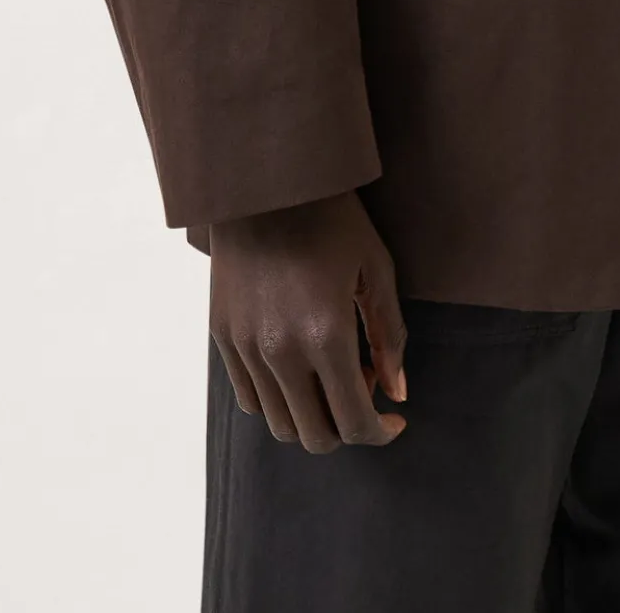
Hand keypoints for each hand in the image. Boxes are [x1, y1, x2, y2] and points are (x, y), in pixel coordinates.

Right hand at [209, 189, 408, 450]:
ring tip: (331, 371)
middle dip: (348, 428)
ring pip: (279, 425)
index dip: (380, 433)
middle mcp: (280, 352)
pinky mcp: (223, 337)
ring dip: (313, 416)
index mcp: (325, 335)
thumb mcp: (375, 268)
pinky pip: (250, 398)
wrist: (266, 182)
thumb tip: (396, 395)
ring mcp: (246, 347)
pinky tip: (299, 364)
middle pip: (315, 437)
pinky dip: (279, 399)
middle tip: (364, 386)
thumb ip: (390, 336)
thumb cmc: (331, 218)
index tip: (394, 420)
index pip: (353, 423)